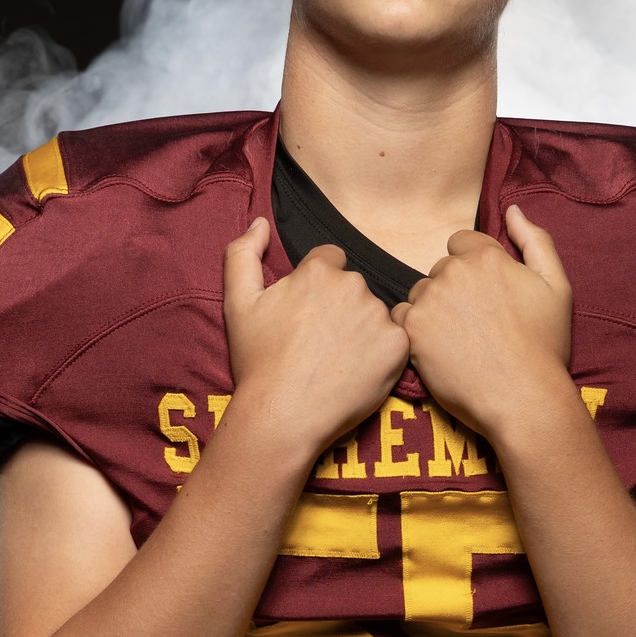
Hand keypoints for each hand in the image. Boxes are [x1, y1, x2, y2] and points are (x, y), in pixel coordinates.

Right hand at [223, 218, 409, 453]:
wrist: (282, 415)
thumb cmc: (258, 361)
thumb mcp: (237, 303)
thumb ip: (242, 253)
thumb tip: (260, 222)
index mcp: (318, 270)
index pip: (330, 262)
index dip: (317, 290)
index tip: (307, 318)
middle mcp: (353, 285)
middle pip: (354, 287)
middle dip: (341, 307)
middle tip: (319, 344)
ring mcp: (378, 315)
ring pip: (375, 313)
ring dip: (362, 329)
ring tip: (337, 360)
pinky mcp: (398, 345)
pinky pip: (396, 339)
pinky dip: (382, 353)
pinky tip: (358, 371)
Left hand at [390, 205, 571, 435]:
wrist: (524, 398)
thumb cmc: (544, 346)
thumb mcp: (557, 286)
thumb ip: (535, 240)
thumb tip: (512, 209)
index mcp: (486, 257)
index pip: (461, 243)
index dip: (474, 269)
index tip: (486, 298)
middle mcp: (454, 272)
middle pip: (441, 269)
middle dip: (454, 290)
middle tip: (476, 326)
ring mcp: (430, 300)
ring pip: (421, 293)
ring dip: (433, 310)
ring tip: (459, 341)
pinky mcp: (412, 330)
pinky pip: (400, 316)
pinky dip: (413, 330)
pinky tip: (437, 349)